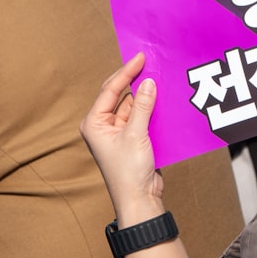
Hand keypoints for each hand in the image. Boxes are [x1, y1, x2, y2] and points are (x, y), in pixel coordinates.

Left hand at [80, 53, 165, 225]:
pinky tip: (162, 97)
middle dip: (134, 80)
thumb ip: (142, 106)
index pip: (110, 89)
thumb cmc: (129, 171)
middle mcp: (103, 125)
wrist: (139, 200)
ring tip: (159, 76)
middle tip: (150, 61)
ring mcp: (118, 132)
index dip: (126, 72)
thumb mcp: (136, 134)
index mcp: (94, 123)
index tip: (140, 57)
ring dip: (145, 94)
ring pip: (133, 105)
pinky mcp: (132, 138)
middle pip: (119, 94)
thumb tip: (149, 82)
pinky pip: (141, 116)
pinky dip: (151, 107)